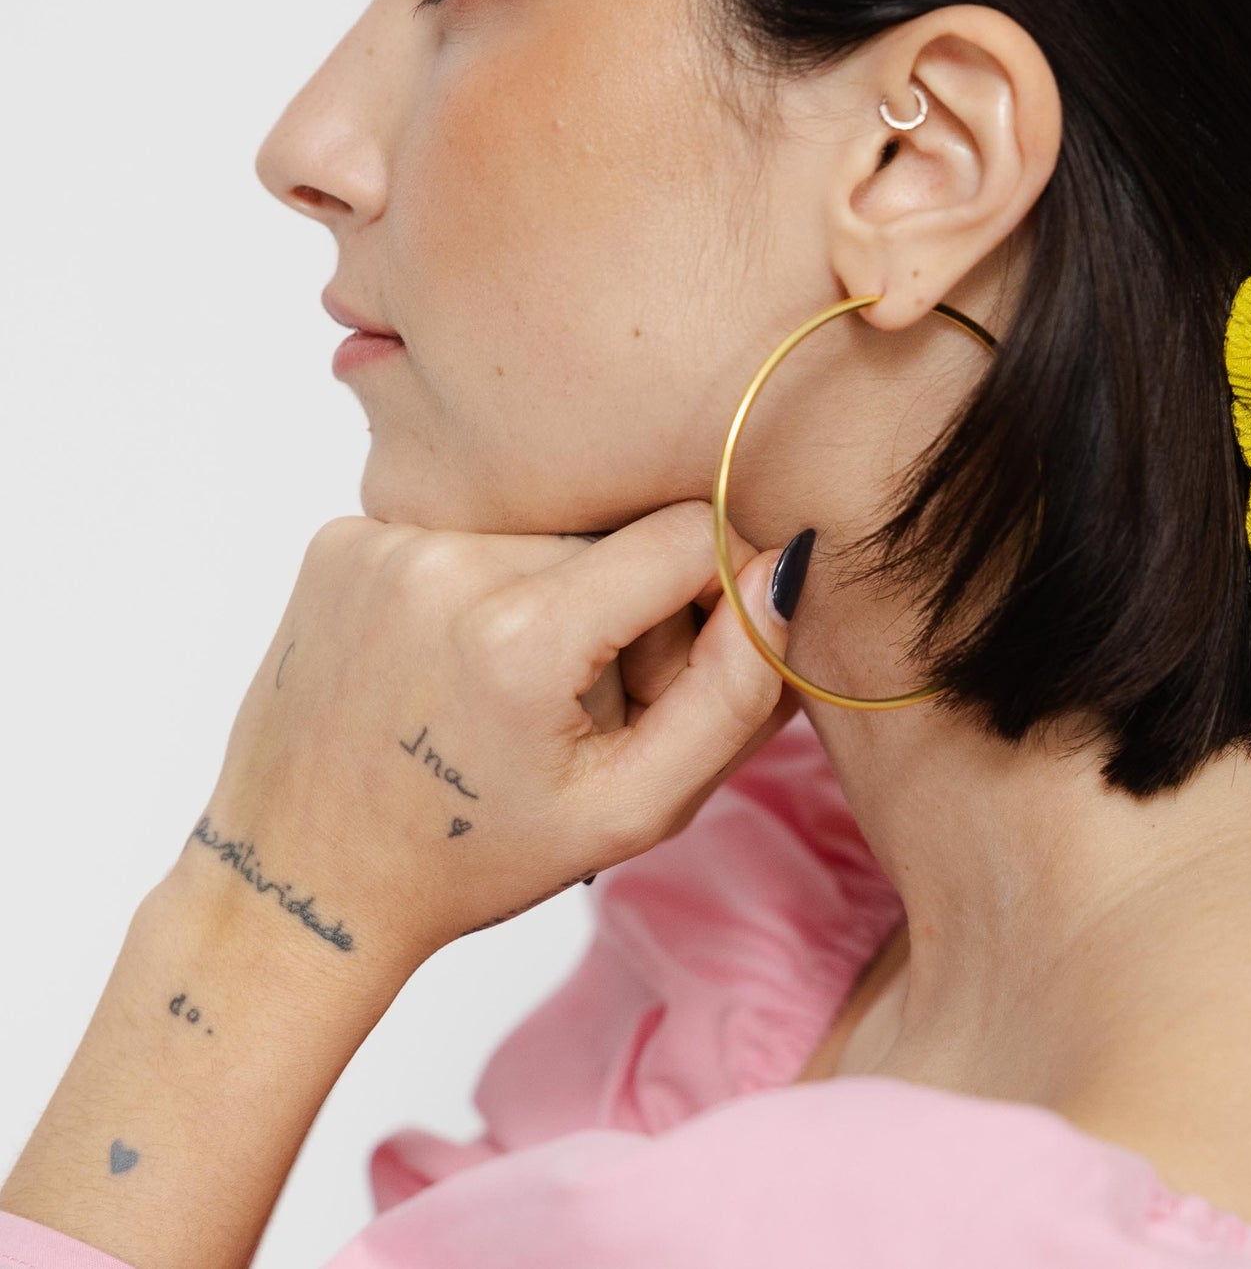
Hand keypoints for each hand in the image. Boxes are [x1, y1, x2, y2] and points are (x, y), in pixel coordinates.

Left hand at [174, 501, 804, 982]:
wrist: (300, 886)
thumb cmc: (475, 859)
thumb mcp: (635, 807)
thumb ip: (736, 692)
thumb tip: (785, 570)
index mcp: (519, 633)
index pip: (691, 532)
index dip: (718, 594)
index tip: (690, 665)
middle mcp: (446, 562)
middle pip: (618, 535)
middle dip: (636, 607)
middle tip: (592, 705)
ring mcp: (383, 541)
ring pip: (547, 530)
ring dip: (560, 595)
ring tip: (515, 692)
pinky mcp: (342, 538)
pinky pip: (470, 529)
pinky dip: (484, 585)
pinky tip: (453, 664)